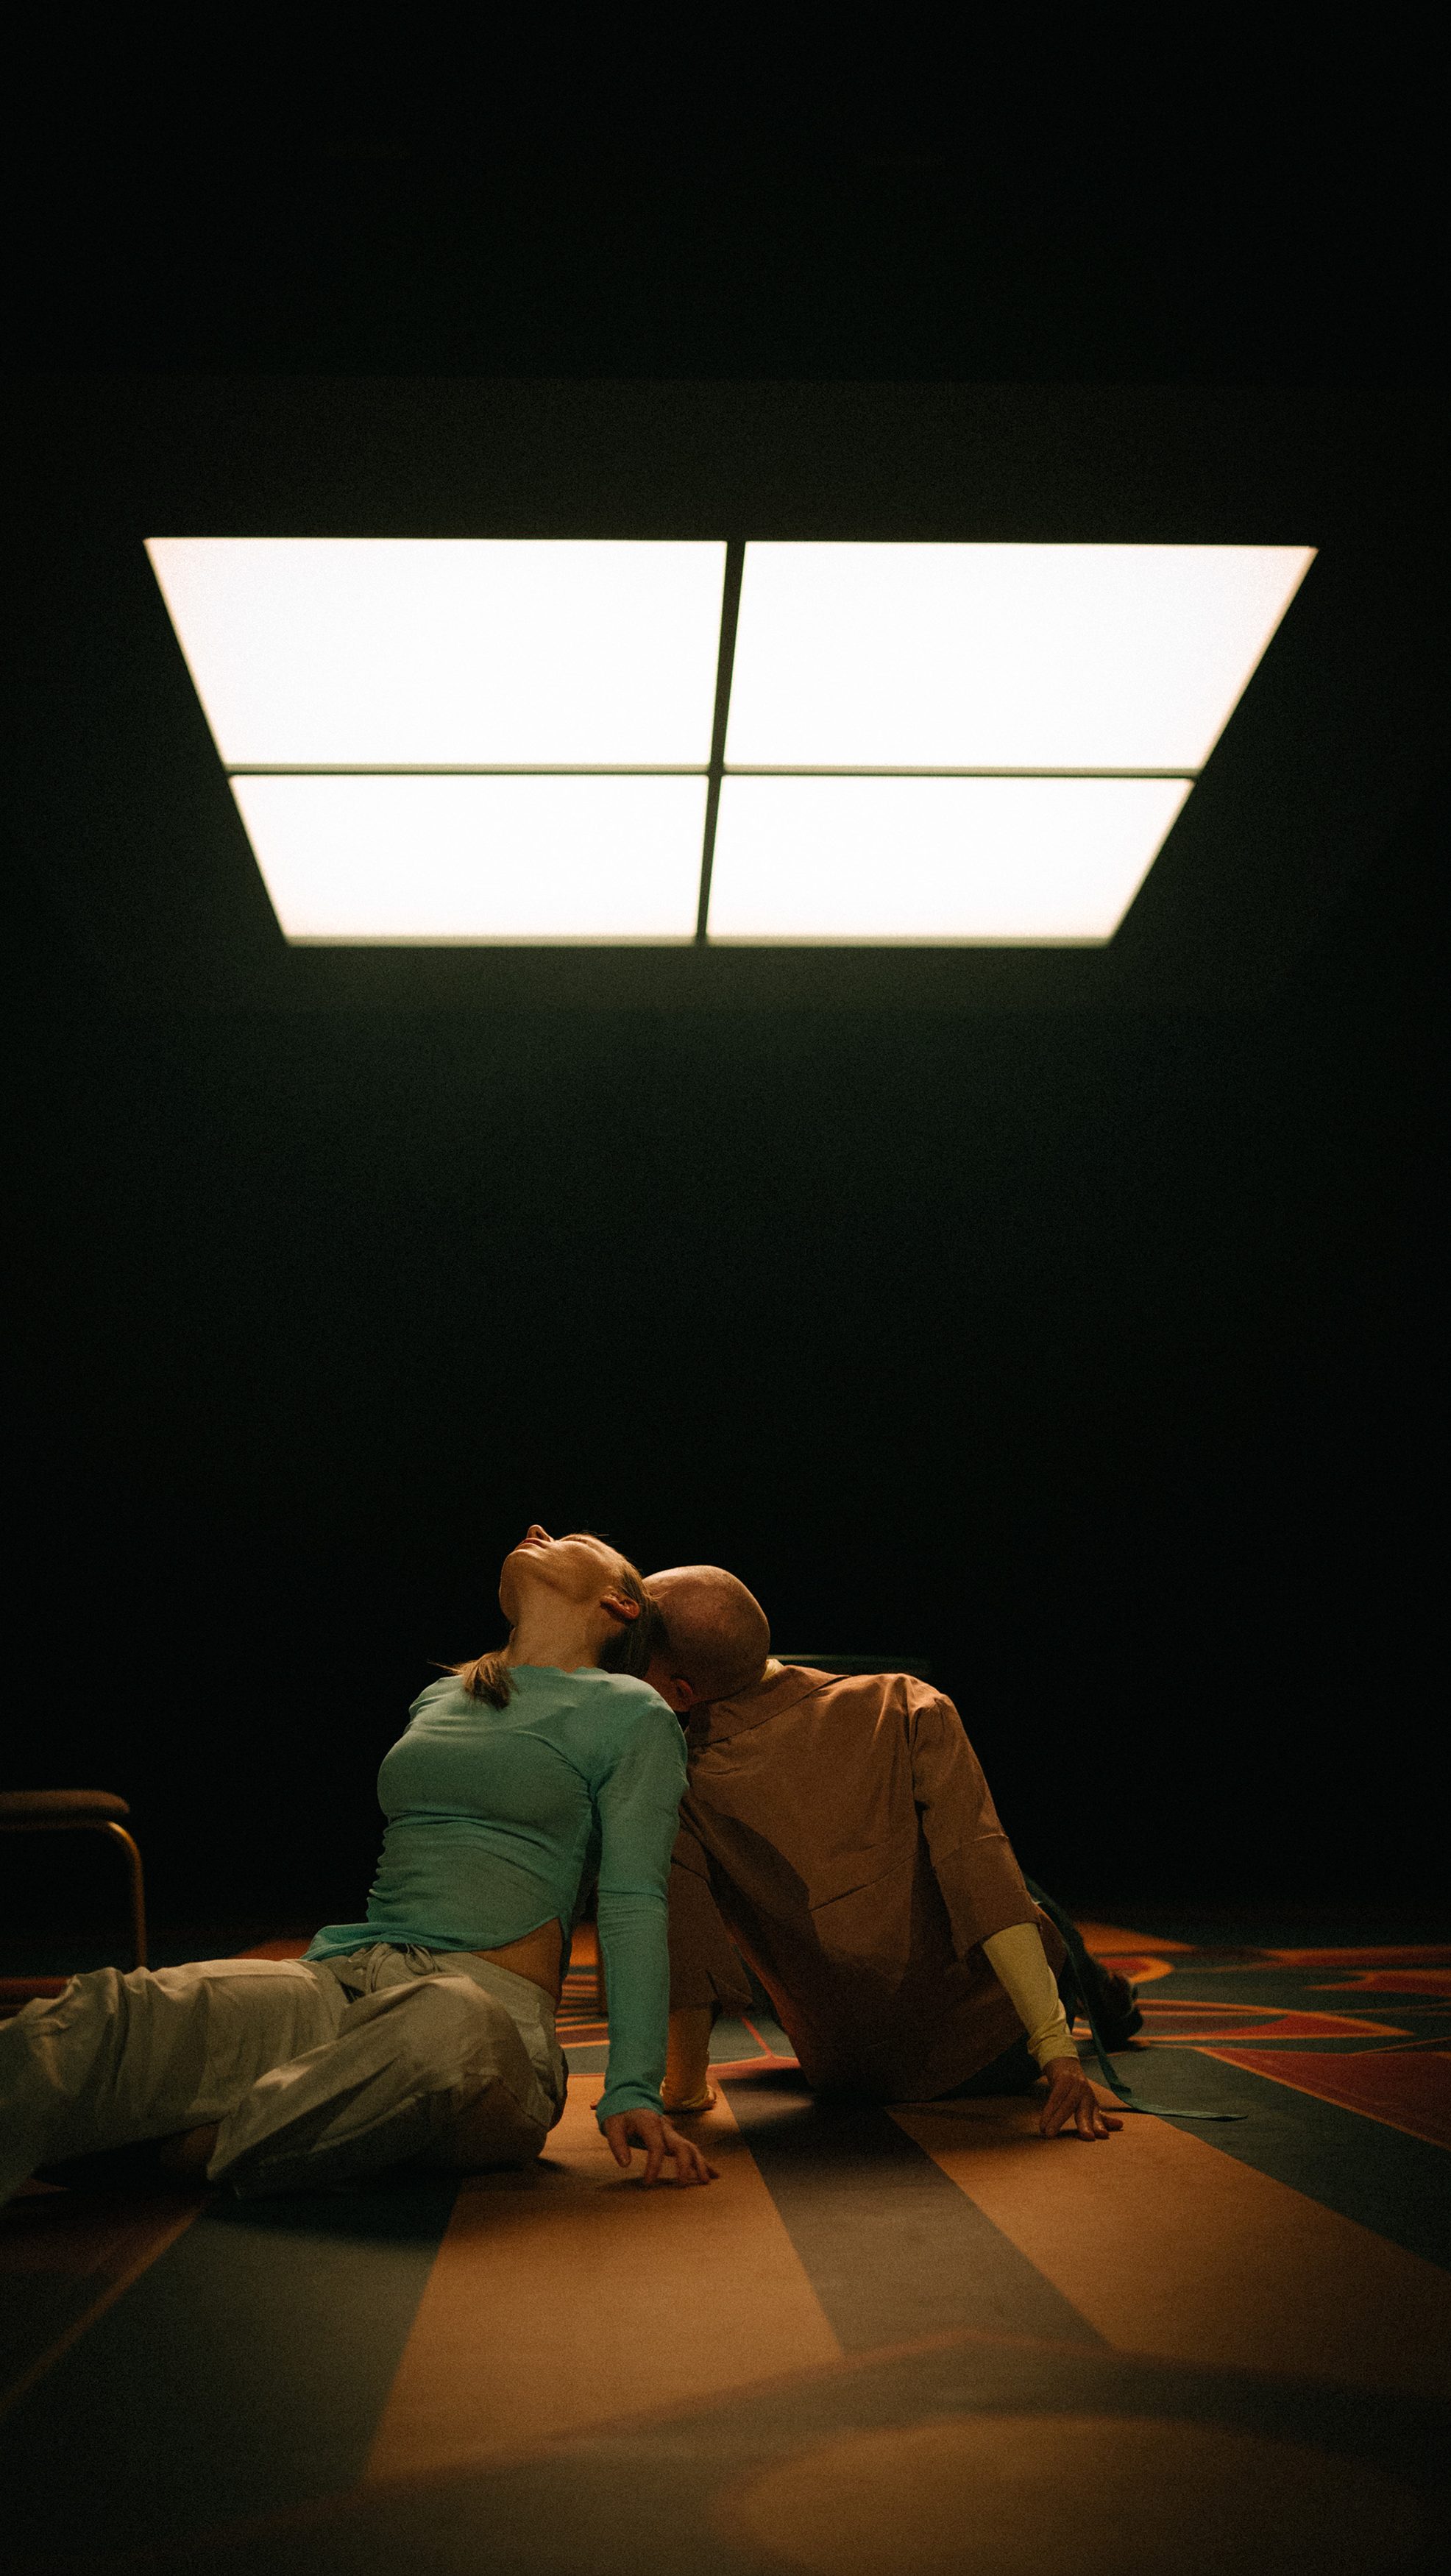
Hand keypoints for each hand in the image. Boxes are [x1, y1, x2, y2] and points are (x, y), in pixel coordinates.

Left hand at [602, 2109, 718, 2183]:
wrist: (632, 2096)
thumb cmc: (621, 2113)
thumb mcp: (612, 2125)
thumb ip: (617, 2144)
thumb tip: (625, 2164)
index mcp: (651, 2124)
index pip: (657, 2147)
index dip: (654, 2165)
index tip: (648, 2182)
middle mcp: (666, 2129)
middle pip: (682, 2145)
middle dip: (686, 2164)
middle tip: (682, 2183)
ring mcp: (673, 2133)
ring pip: (691, 2147)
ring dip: (700, 2164)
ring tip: (705, 2182)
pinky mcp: (675, 2138)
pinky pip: (691, 2150)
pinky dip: (702, 2161)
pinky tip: (713, 2174)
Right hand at [1038, 2058, 1123, 2140]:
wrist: (1063, 2063)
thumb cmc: (1076, 2090)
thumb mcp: (1087, 2103)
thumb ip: (1099, 2117)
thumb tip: (1121, 2125)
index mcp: (1092, 2102)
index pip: (1097, 2116)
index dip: (1100, 2125)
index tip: (1104, 2135)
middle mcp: (1086, 2093)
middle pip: (1084, 2111)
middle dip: (1086, 2125)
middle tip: (1088, 2137)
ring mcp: (1075, 2085)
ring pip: (1066, 2106)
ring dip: (1057, 2120)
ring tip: (1048, 2133)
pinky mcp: (1062, 2080)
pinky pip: (1054, 2098)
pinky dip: (1048, 2111)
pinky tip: (1043, 2122)